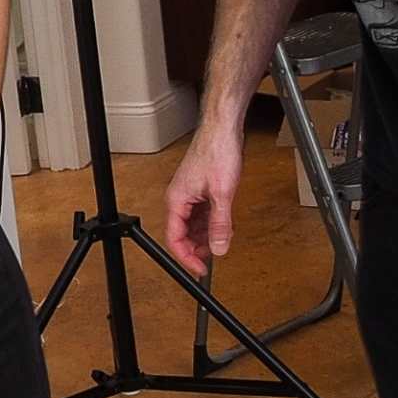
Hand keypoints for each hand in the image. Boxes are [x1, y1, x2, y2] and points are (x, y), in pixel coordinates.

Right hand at [159, 127, 241, 275]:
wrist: (224, 128)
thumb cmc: (217, 151)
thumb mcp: (222, 194)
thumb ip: (220, 224)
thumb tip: (219, 248)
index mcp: (177, 200)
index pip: (174, 238)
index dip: (186, 257)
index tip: (200, 268)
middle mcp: (180, 198)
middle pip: (183, 233)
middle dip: (197, 248)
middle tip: (212, 259)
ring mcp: (191, 193)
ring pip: (194, 224)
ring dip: (206, 236)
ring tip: (221, 243)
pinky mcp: (201, 188)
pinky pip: (202, 214)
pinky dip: (212, 223)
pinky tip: (224, 227)